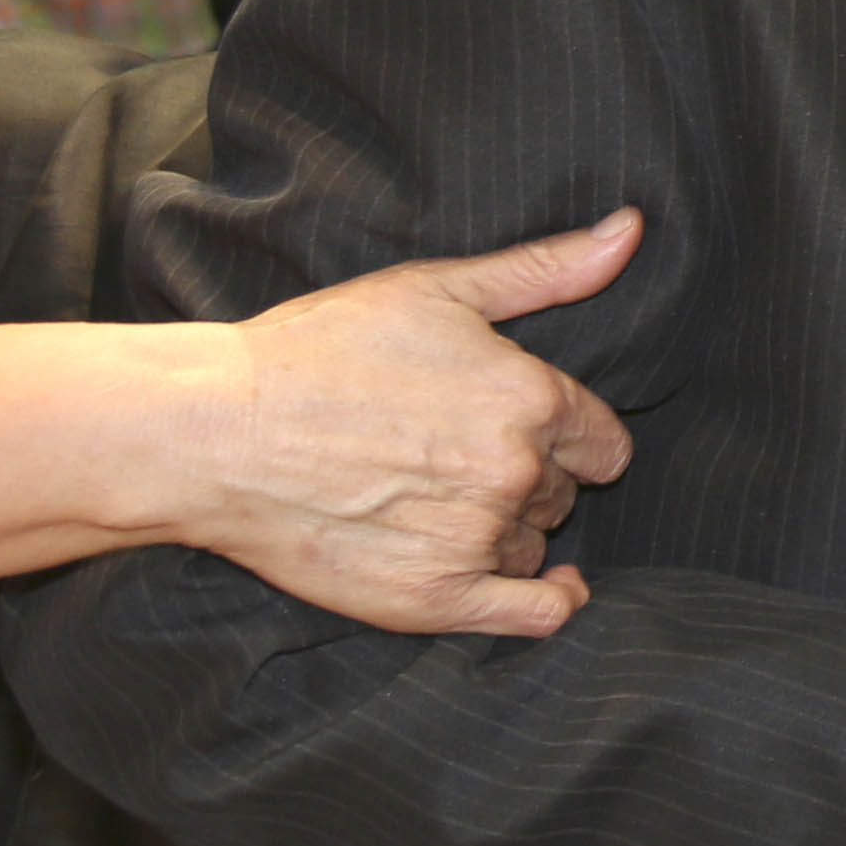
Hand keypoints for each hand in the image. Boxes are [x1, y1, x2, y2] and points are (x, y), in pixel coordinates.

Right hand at [194, 208, 645, 633]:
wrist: (215, 432)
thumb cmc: (320, 350)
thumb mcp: (438, 288)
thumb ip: (547, 269)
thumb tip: (630, 230)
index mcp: (529, 399)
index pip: (600, 441)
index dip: (571, 438)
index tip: (530, 433)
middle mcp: (514, 473)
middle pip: (561, 492)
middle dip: (528, 478)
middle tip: (455, 459)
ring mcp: (475, 539)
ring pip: (533, 544)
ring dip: (508, 530)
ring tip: (437, 501)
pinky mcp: (433, 598)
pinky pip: (532, 615)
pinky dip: (550, 604)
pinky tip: (552, 590)